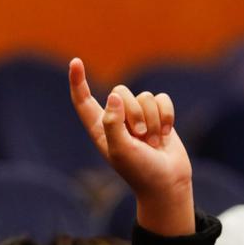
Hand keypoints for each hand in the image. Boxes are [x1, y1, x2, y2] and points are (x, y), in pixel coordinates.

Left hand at [68, 58, 192, 235]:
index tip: (76, 62)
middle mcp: (117, 119)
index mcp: (100, 128)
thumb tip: (114, 96)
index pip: (83, 101)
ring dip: (152, 120)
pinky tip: (165, 134)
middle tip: (140, 138)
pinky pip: (162, 99)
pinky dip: (166, 116)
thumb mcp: (121, 150)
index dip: (78, 82)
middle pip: (121, 93)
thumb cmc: (140, 171)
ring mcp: (138, 115)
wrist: (167, 182)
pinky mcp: (158, 114)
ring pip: (144, 96)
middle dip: (135, 113)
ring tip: (152, 143)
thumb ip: (113, 123)